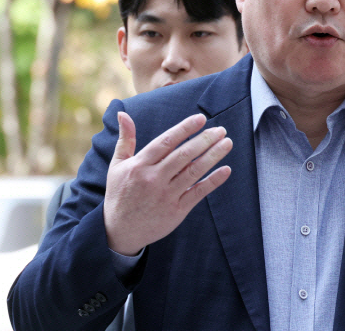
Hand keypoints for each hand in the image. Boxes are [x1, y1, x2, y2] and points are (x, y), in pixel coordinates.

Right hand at [103, 112, 231, 254]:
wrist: (119, 231)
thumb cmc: (120, 193)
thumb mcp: (117, 165)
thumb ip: (126, 139)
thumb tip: (123, 113)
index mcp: (139, 165)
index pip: (166, 142)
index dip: (185, 129)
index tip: (201, 118)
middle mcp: (153, 179)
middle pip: (183, 155)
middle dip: (204, 140)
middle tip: (221, 129)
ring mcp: (166, 195)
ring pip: (193, 172)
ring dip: (213, 156)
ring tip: (227, 143)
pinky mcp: (176, 210)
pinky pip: (198, 193)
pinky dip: (213, 181)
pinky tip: (226, 169)